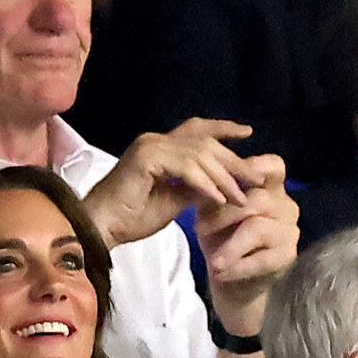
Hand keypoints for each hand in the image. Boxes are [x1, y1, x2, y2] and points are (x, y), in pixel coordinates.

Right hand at [83, 118, 260, 248]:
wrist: (102, 228)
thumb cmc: (130, 218)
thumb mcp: (172, 202)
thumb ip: (194, 189)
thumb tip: (221, 186)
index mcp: (159, 148)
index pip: (197, 131)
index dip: (223, 129)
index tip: (248, 134)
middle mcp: (155, 141)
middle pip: (204, 141)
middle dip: (233, 159)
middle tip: (255, 176)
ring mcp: (150, 146)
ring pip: (198, 153)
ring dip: (223, 176)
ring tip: (239, 195)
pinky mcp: (146, 158)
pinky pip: (186, 167)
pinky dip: (205, 183)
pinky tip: (218, 197)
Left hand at [196, 153, 297, 331]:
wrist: (230, 279)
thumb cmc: (220, 240)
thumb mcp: (210, 214)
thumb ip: (210, 195)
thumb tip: (196, 176)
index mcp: (270, 189)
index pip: (271, 166)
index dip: (252, 167)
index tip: (222, 177)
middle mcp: (285, 206)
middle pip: (258, 199)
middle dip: (224, 214)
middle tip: (198, 229)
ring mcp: (289, 231)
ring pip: (258, 228)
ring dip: (230, 246)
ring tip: (212, 260)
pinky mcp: (287, 256)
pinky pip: (262, 259)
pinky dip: (237, 267)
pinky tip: (221, 273)